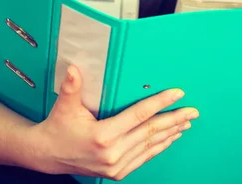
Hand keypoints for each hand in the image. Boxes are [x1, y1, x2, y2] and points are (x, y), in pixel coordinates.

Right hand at [27, 65, 198, 179]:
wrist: (49, 155)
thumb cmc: (59, 127)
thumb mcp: (64, 105)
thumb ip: (71, 87)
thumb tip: (74, 69)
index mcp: (103, 136)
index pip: (139, 115)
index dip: (160, 103)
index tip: (176, 94)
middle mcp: (113, 153)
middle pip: (150, 132)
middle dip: (174, 119)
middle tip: (192, 111)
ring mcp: (116, 166)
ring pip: (151, 146)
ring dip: (170, 133)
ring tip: (185, 123)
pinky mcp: (117, 172)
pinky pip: (144, 158)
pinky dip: (159, 147)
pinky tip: (169, 139)